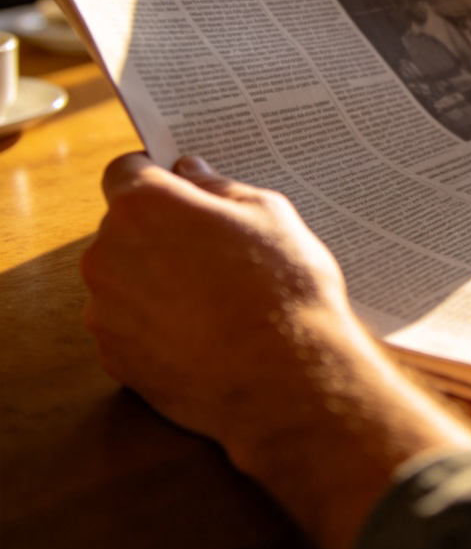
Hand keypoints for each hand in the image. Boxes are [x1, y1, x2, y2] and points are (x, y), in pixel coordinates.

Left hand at [81, 153, 470, 548]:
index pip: (124, 170)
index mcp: (144, 206)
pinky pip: (129, 324)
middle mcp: (108, 253)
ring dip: (156, 277)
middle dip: (160, 229)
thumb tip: (190, 173)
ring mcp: (106, 311)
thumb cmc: (283, 286)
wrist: (286, 378)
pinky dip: (156, 322)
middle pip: (124, 226)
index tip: (179, 186)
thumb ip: (218, 187)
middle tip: (215, 245)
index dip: (154, 175)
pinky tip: (204, 330)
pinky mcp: (115, 358)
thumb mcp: (269, 213)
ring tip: (215, 295)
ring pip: (126, 276)